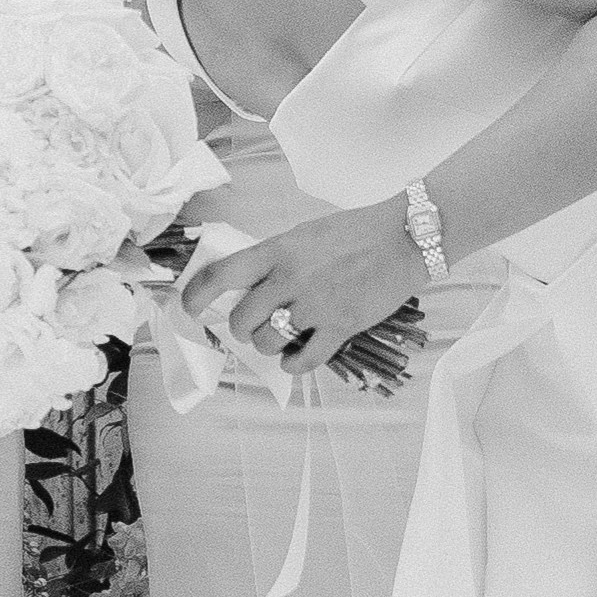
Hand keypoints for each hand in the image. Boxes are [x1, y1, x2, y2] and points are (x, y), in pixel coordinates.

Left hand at [187, 199, 424, 377]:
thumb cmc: (355, 231)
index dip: (197, 296)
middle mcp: (290, 279)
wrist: (406, 238)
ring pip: (267, 342)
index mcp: (278, 251)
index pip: (222, 275)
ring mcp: (315, 306)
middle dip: (241, 329)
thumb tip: (248, 283)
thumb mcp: (304, 234)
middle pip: (243, 319)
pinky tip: (293, 360)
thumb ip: (275, 258)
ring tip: (278, 338)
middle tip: (251, 327)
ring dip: (266, 345)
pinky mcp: (341, 327)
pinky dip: (292, 365)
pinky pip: (303, 360)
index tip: (190, 309)